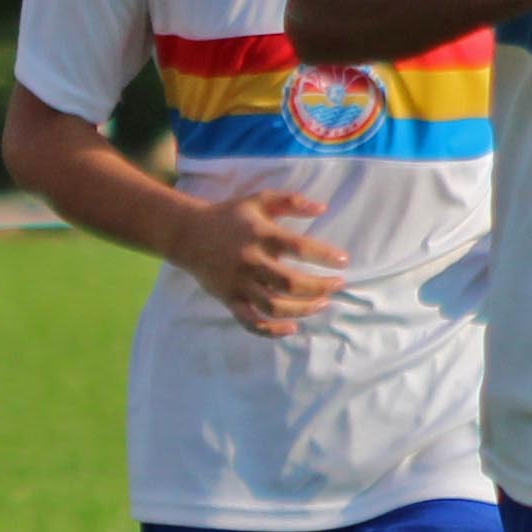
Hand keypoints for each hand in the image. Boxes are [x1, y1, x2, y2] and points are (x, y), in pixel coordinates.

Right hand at [167, 186, 345, 335]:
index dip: (325, 256)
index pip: (299, 247)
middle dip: (319, 288)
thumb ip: (291, 201)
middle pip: (290, 283)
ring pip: (274, 306)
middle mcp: (251, 261)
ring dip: (302, 309)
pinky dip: (271, 331)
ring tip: (321, 304)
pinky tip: (292, 328)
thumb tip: (323, 208)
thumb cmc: (229, 216)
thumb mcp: (258, 200)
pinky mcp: (229, 299)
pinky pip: (250, 322)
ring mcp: (239, 284)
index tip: (344, 261)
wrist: (187, 234)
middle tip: (337, 285)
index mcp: (260, 235)